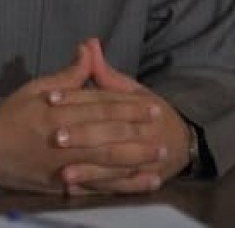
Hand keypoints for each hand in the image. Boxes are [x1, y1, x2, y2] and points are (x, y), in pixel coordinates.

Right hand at [0, 45, 160, 192]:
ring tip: (160, 156)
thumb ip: (66, 74)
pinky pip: (99, 187)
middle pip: (108, 134)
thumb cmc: (9, 115)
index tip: (150, 105)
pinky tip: (142, 183)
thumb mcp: (33, 88)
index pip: (99, 107)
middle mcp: (64, 140)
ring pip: (108, 164)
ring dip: (136, 160)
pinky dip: (123, 186)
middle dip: (137, 132)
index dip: (127, 106)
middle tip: (162, 129)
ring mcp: (65, 166)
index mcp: (58, 112)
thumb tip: (89, 49)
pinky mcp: (64, 187)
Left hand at [50, 38, 191, 194]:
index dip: (75, 98)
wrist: (183, 141)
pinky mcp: (140, 180)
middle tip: (55, 137)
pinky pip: (118, 188)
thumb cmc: (149, 111)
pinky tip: (76, 191)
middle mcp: (141, 132)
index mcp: (137, 104)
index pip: (103, 100)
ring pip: (113, 165)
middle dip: (82, 136)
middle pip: (109, 134)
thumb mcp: (129, 88)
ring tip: (63, 172)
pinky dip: (97, 188)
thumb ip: (104, 71)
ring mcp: (142, 160)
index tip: (50, 98)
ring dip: (88, 170)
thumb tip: (88, 43)